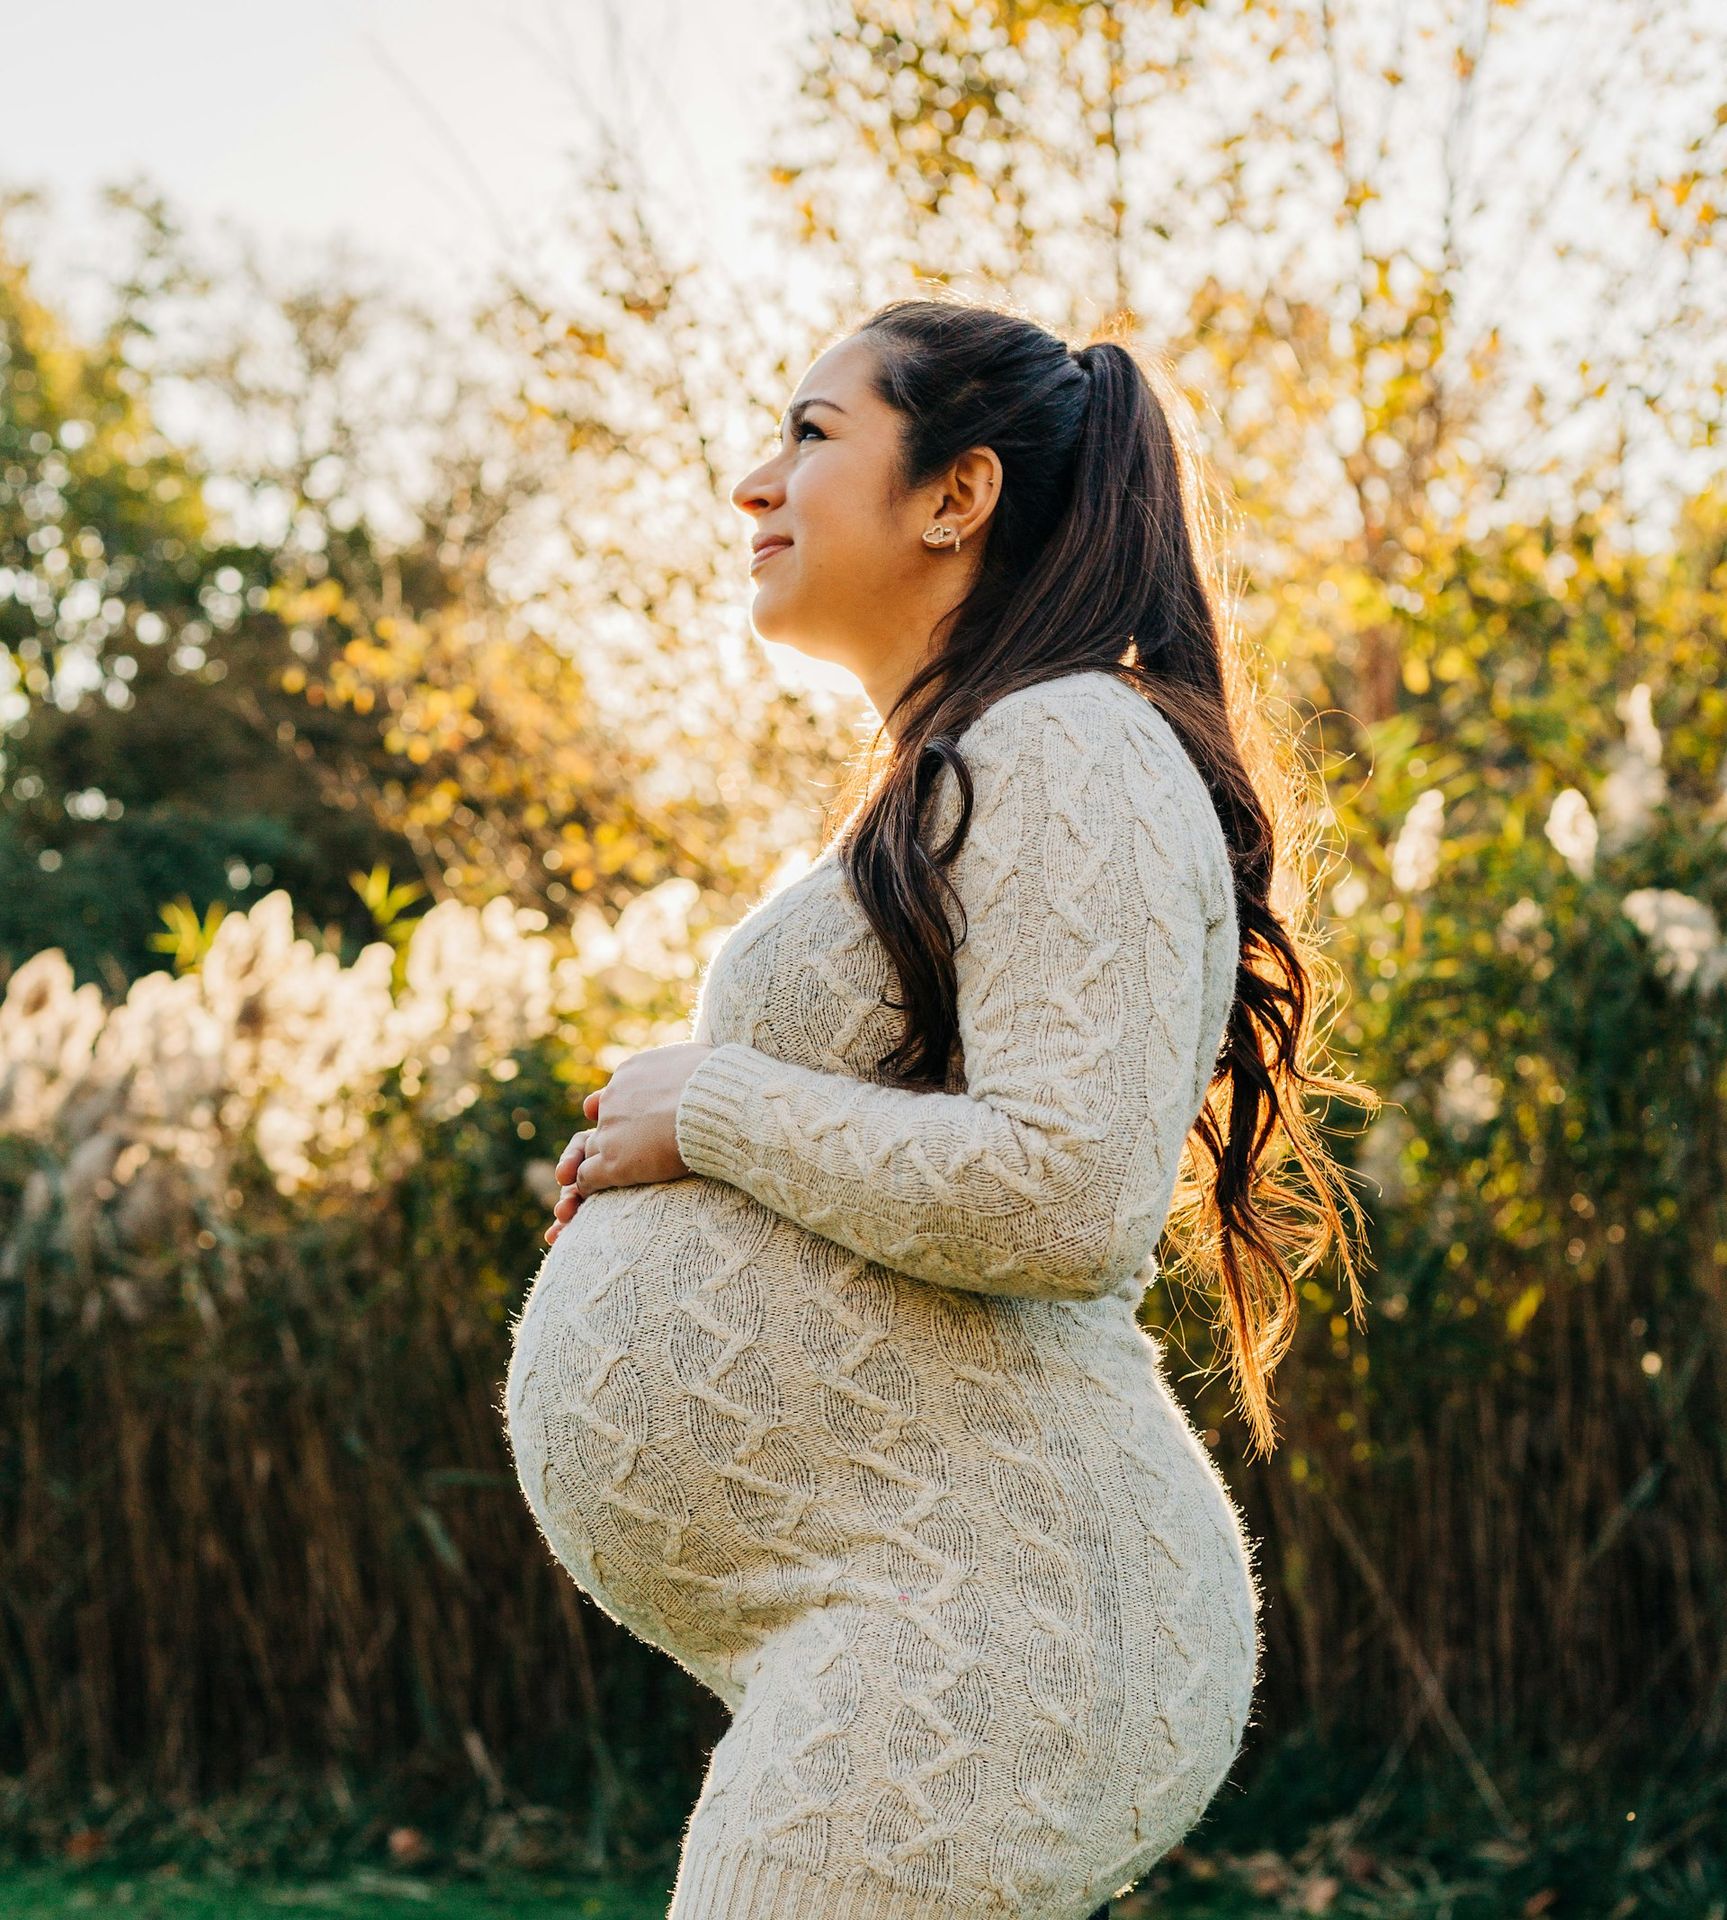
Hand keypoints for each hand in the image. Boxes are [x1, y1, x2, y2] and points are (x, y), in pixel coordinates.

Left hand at [543, 1041, 714, 1246]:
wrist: (716, 1104)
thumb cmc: (721, 1083)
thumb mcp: (699, 1058)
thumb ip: (682, 1066)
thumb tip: (695, 1070)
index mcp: (632, 1073)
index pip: (614, 1097)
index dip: (620, 1115)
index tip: (627, 1125)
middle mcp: (613, 1098)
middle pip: (598, 1126)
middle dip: (603, 1144)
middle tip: (607, 1161)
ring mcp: (610, 1131)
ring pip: (589, 1153)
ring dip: (592, 1170)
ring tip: (598, 1187)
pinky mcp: (612, 1162)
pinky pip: (588, 1178)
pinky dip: (588, 1190)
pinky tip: (594, 1201)